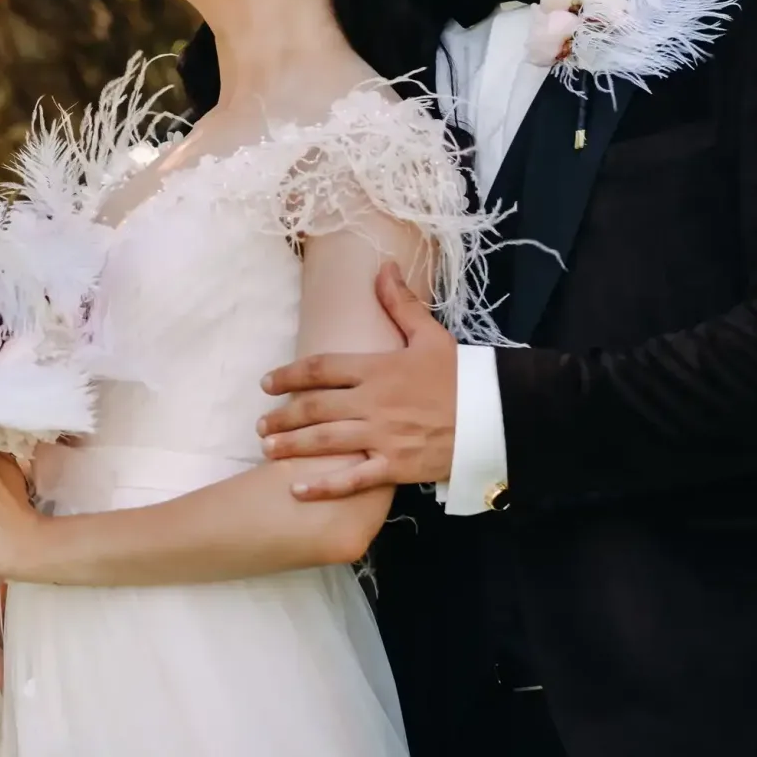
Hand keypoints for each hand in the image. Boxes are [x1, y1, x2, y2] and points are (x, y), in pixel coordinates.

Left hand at [256, 261, 457, 499]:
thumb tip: (382, 267)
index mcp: (378, 368)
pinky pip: (353, 480)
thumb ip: (400, 304)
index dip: (288, 375)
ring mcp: (383, 436)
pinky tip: (296, 489)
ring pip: (325, 441)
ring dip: (291, 445)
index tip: (266, 383)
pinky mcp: (396, 466)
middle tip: (261, 423)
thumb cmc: (462, 376)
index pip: (321, 368)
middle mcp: (373, 402)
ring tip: (267, 448)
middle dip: (283, 415)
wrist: (496, 416)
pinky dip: (323, 486)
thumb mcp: (431, 335)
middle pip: (315, 407)